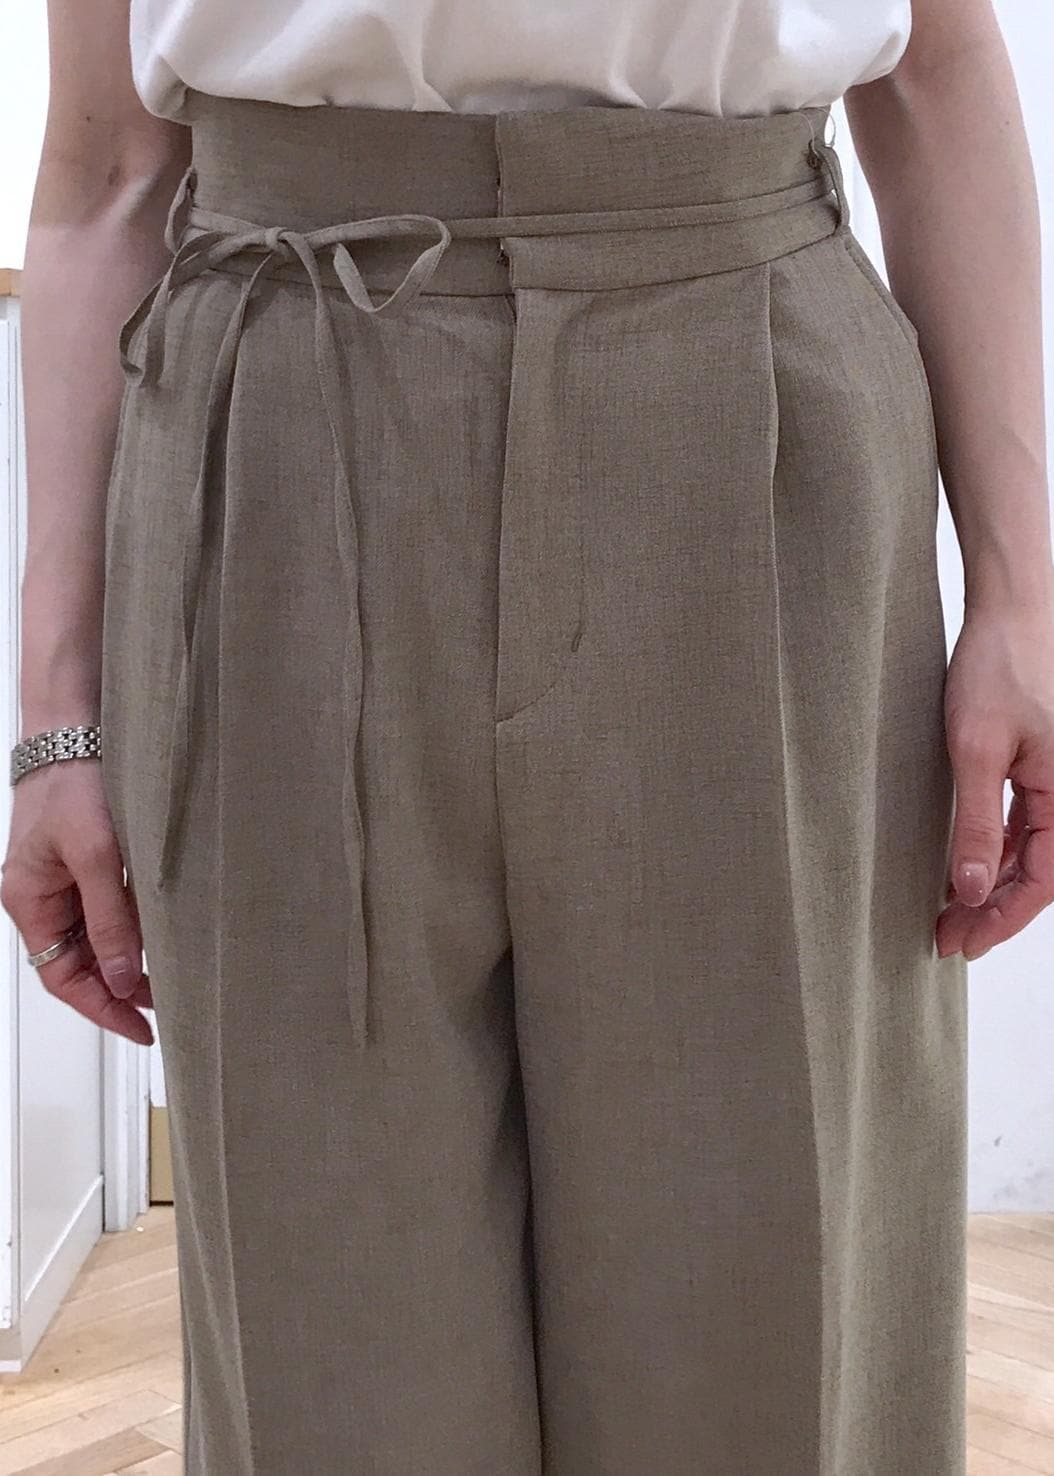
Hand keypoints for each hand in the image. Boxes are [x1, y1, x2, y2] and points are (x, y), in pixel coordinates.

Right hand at [1, 758, 153, 1043]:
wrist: (77, 728)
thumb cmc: (74, 781)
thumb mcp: (97, 856)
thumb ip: (110, 919)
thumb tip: (119, 978)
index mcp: (29, 901)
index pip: (62, 977)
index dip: (101, 1008)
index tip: (140, 1027)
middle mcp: (43, 896)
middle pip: (78, 963)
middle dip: (117, 988)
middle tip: (163, 1006)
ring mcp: (65, 880)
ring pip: (95, 939)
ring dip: (127, 960)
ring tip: (167, 977)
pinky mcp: (88, 862)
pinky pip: (107, 909)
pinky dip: (131, 928)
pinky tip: (159, 934)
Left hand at [937, 602, 1053, 960]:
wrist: (1010, 611)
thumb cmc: (998, 667)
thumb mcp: (975, 749)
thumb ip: (974, 823)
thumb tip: (968, 890)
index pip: (1042, 882)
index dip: (1000, 919)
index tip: (960, 944)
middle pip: (1038, 874)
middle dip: (993, 911)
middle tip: (945, 938)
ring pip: (1030, 854)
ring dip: (991, 886)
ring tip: (947, 914)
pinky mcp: (1042, 769)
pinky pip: (1024, 827)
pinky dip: (995, 853)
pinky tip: (964, 871)